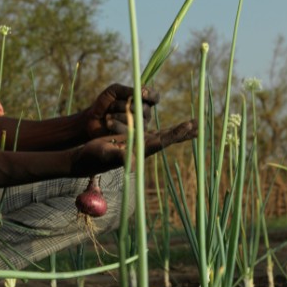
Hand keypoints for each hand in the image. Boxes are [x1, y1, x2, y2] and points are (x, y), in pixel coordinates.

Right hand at [70, 119, 197, 176]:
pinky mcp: (135, 141)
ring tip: (193, 125)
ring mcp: (140, 145)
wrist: (86, 160)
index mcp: (140, 151)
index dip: (176, 133)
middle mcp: (144, 148)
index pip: (163, 141)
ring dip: (179, 131)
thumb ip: (118, 157)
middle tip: (200, 125)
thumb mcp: (106, 155)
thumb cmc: (94, 157)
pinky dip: (167, 131)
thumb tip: (132, 161)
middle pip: (168, 139)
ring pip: (164, 136)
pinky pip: (155, 134)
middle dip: (184, 132)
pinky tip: (173, 129)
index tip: (190, 126)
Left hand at [83, 84, 159, 137]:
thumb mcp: (113, 91)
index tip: (141, 93)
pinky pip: (129, 130)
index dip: (151, 95)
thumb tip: (141, 92)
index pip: (154, 97)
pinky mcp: (133, 138)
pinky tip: (108, 122)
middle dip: (126, 105)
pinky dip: (116, 124)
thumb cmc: (105, 103)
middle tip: (112, 106)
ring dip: (119, 115)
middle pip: (144, 108)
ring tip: (108, 115)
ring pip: (137, 120)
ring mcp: (140, 127)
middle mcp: (144, 114)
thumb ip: (126, 90)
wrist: (92, 119)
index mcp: (142, 102)